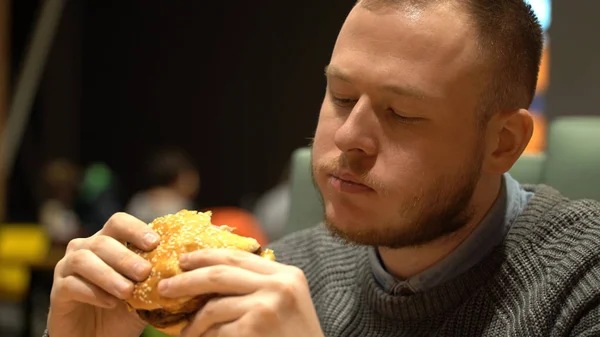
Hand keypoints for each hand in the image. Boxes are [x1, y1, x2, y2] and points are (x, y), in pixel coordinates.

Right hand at [47, 213, 159, 336]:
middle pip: (103, 241)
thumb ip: (157, 276)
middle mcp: (85, 248)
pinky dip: (93, 293)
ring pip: (84, 260)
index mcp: (108, 241)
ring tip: (127, 291)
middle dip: (126, 257)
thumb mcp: (145, 292)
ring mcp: (67, 268)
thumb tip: (183, 265)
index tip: (154, 243)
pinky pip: (71, 285)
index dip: (136, 229)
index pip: (119, 222)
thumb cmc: (123, 310)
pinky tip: (110, 303)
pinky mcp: (58, 290)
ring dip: (108, 274)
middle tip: (144, 272)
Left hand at [158, 249, 323, 336]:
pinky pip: (217, 330)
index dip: (206, 256)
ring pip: (214, 306)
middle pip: (220, 273)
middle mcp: (279, 285)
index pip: (239, 256)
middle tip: (165, 286)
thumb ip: (262, 285)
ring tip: (185, 331)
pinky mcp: (255, 328)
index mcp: (287, 274)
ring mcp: (267, 306)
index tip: (184, 260)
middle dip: (187, 279)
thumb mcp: (287, 302)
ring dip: (193, 321)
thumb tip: (213, 273)